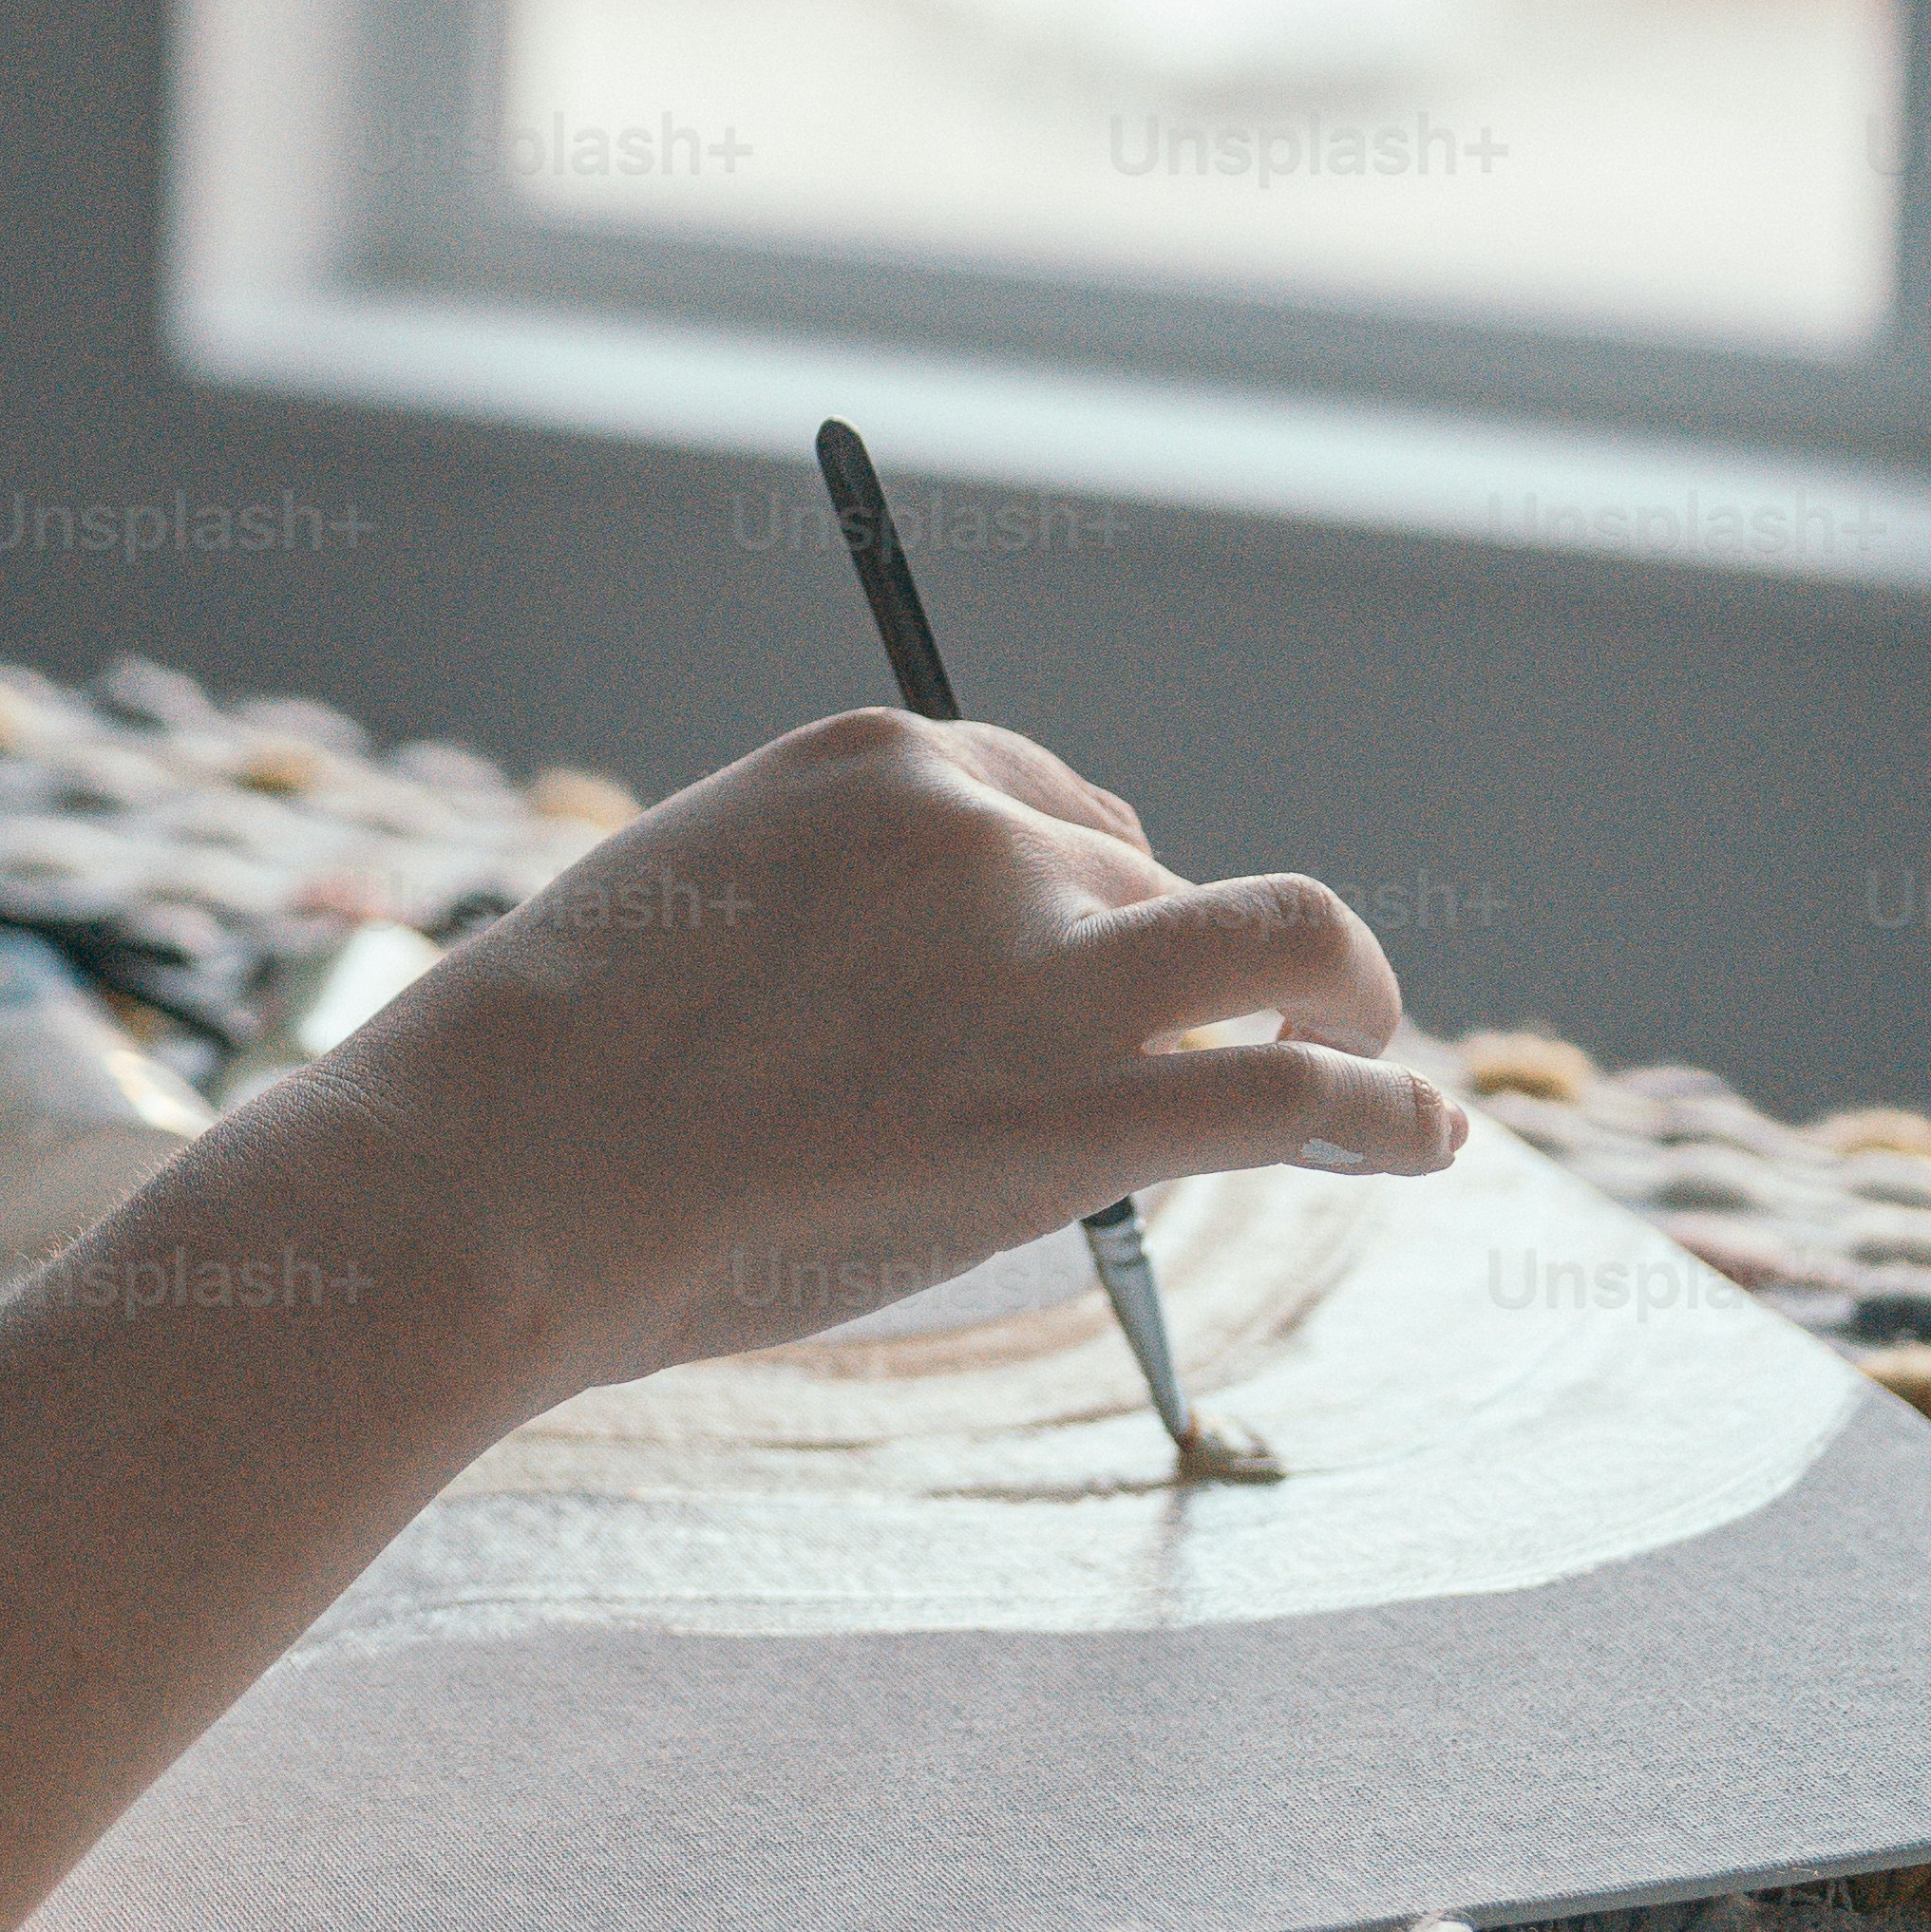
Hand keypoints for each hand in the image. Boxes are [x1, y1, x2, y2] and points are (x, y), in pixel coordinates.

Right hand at [300, 704, 1471, 1403]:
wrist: (507, 1172)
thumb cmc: (550, 1073)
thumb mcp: (684, 908)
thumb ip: (819, 912)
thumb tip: (906, 992)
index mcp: (874, 759)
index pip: (1051, 792)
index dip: (1095, 879)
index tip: (1105, 949)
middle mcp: (981, 828)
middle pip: (1149, 876)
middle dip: (1169, 962)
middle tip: (1178, 1053)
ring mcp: (1042, 960)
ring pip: (1281, 945)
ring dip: (1342, 998)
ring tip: (1373, 1057)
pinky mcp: (1088, 1108)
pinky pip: (1303, 1093)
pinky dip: (1390, 1111)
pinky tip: (1424, 1138)